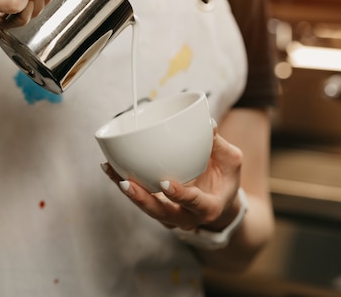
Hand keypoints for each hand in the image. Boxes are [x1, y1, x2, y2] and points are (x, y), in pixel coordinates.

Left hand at [101, 130, 243, 231]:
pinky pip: (139, 198)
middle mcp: (186, 218)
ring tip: (110, 169)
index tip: (165, 182)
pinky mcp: (158, 208)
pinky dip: (122, 183)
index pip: (193, 203)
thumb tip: (207, 122)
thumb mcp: (231, 162)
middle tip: (125, 183)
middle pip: (160, 213)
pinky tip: (109, 167)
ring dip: (127, 191)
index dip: (180, 195)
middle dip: (142, 200)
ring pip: (145, 208)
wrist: (219, 202)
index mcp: (208, 208)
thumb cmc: (225, 179)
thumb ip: (218, 145)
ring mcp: (170, 216)